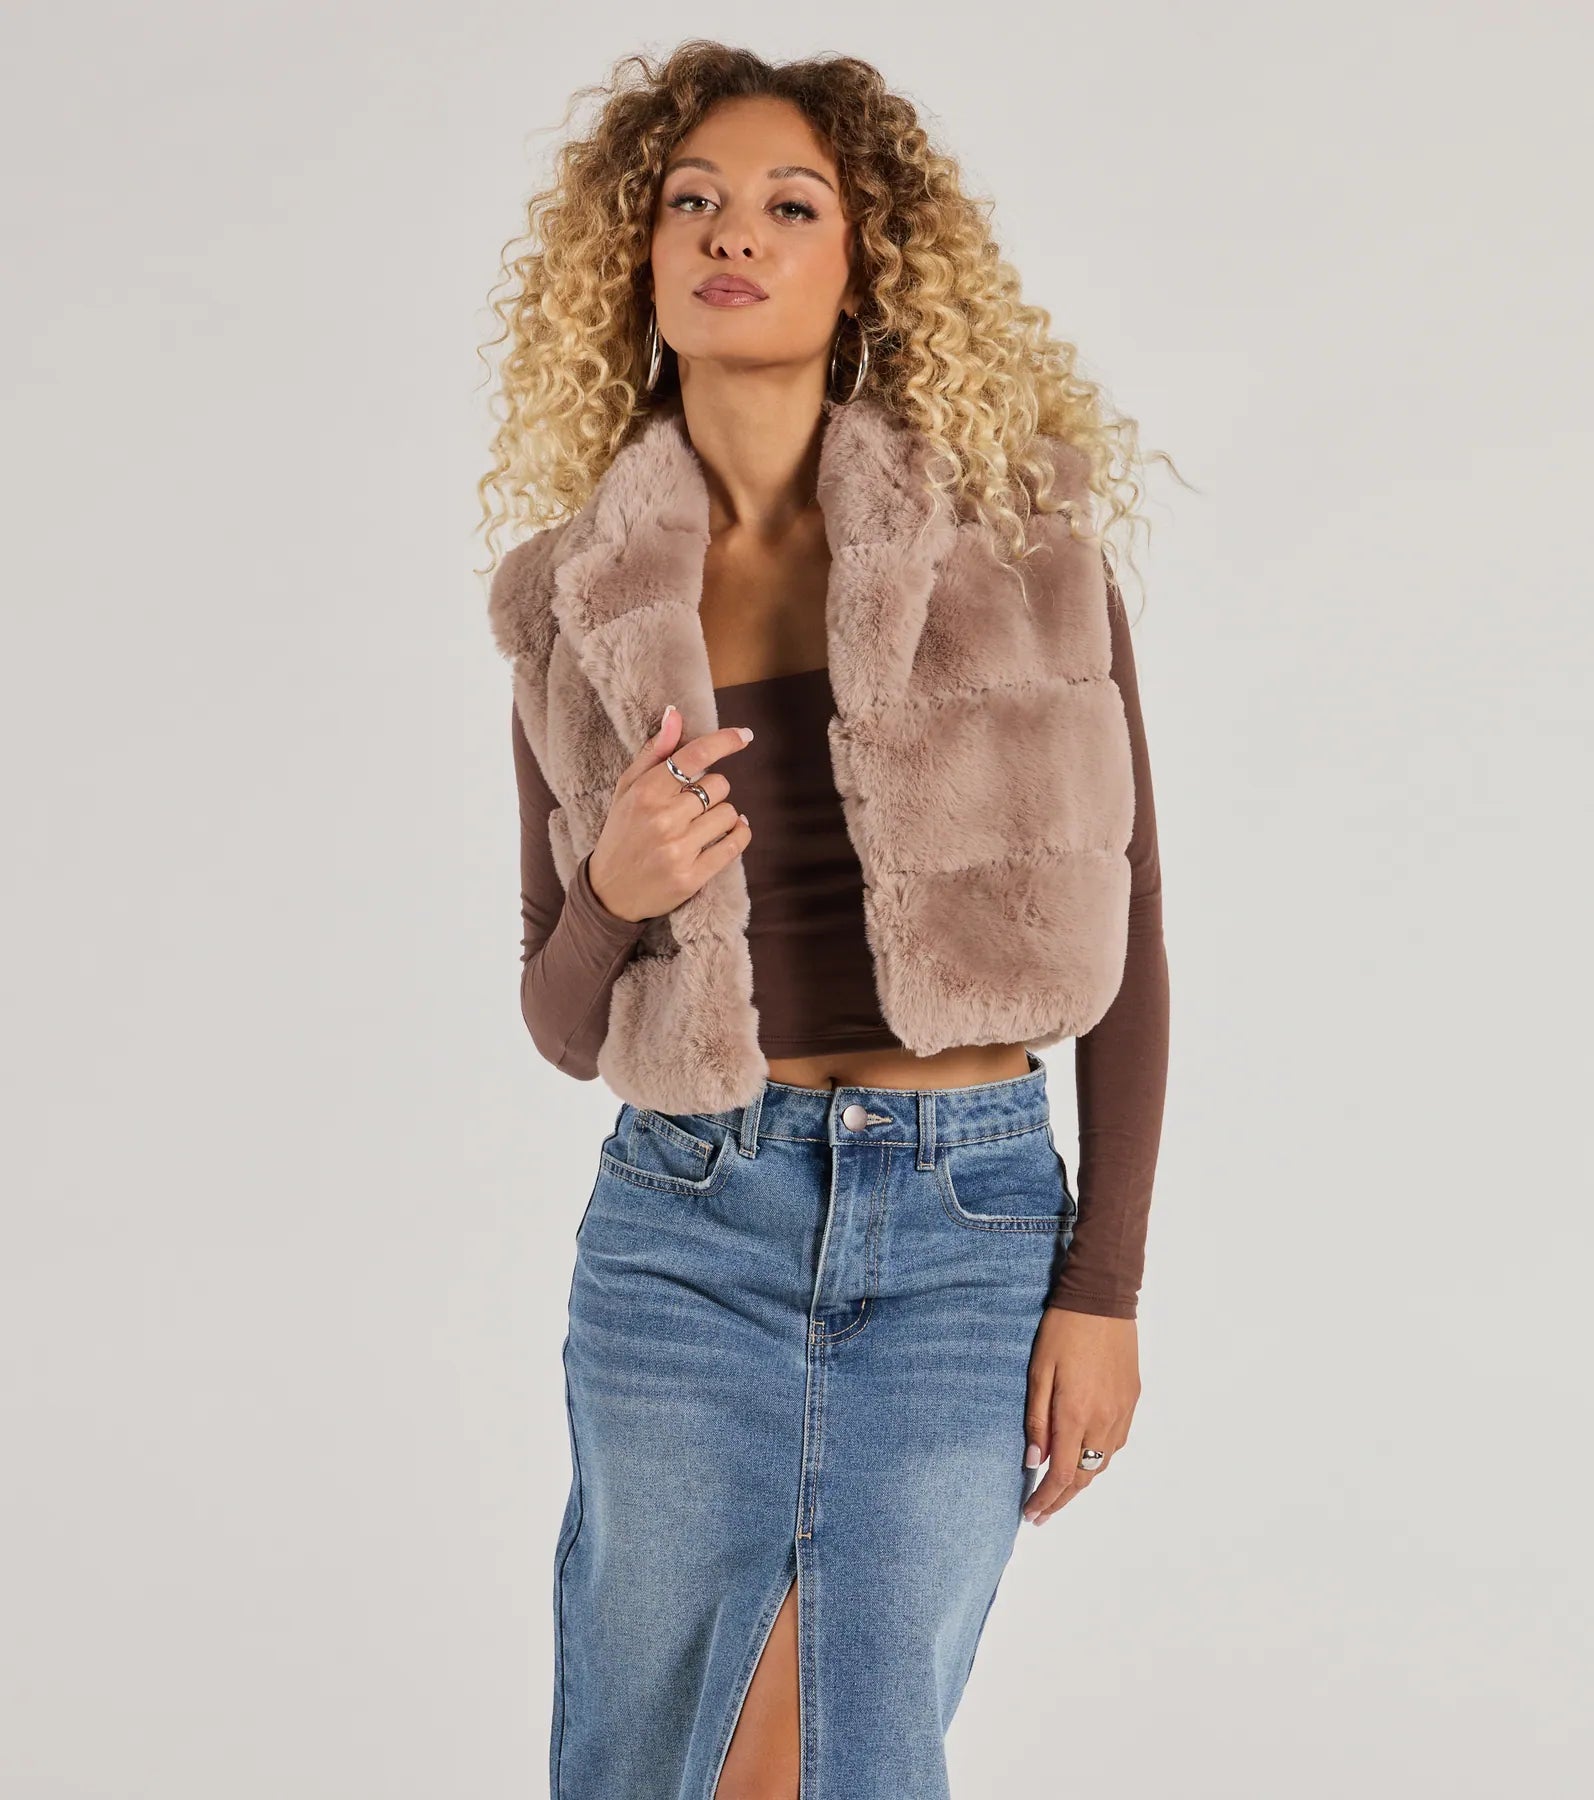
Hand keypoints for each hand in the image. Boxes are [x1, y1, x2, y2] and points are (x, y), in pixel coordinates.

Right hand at [586, 704, 754, 922]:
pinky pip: (734, 845)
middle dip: (712, 791)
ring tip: (701, 826)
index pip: (694, 757)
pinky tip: (730, 833)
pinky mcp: (692, 877)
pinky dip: (739, 835)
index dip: (724, 742)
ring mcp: (678, 850)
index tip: (745, 736)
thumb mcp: (627, 790)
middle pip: (718, 786)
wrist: (609, 892)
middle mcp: (662, 820)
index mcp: (645, 793)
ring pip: (729, 814)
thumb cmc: (622, 833)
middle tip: (693, 805)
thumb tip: (675, 713)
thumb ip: (654, 752)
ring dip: (722, 816)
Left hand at [1021, 1309, 1140, 1523]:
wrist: (1101, 1300)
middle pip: (1085, 1477)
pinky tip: (1085, 1457)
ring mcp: (1122, 1411)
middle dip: (1062, 1499)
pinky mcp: (1132, 1400)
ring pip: (1104, 1463)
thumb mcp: (1038, 1371)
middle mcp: (1104, 1420)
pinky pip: (1117, 1442)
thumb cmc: (1062, 1331)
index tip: (1030, 1513)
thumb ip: (1037, 1419)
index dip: (1046, 1498)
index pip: (1062, 1474)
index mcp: (1076, 1414)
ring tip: (1059, 1490)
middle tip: (1041, 1513)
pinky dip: (1099, 1458)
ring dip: (1082, 1482)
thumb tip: (1035, 1461)